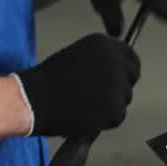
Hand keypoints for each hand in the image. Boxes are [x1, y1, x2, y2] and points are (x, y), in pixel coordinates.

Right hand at [14, 33, 139, 137]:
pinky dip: (105, 121)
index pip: (130, 57)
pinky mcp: (115, 109)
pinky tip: (87, 115)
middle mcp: (115, 61)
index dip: (124, 70)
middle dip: (120, 87)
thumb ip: (100, 60)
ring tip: (87, 105)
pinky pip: (117, 117)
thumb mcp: (78, 56)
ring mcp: (117, 85)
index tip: (119, 78)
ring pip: (125, 98)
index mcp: (105, 44)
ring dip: (111, 104)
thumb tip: (113, 72)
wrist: (34, 99)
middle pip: (132, 77)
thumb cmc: (48, 80)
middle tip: (101, 96)